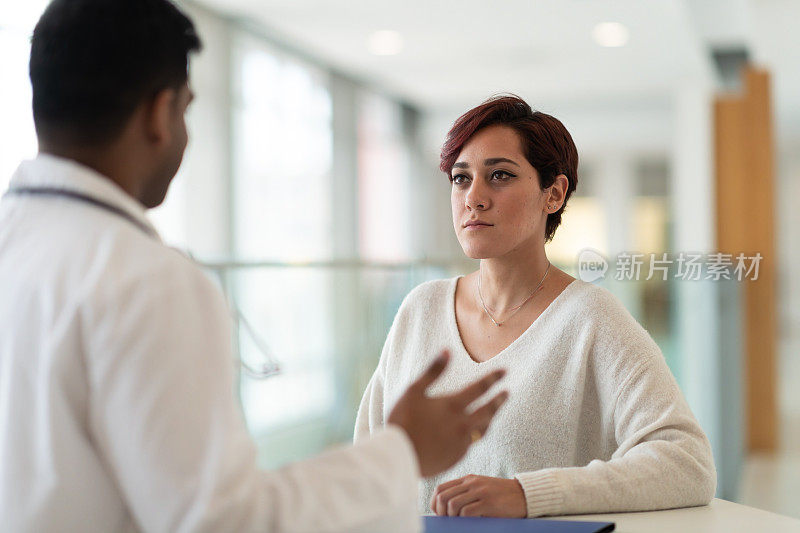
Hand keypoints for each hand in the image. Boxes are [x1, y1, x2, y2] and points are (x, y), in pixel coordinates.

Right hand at [387, 350, 507, 477]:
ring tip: (493, 414)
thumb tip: (447, 351)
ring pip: (483, 429)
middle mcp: (462, 424)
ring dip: (490, 419)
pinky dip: (474, 435)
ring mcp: (461, 443)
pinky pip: (471, 444)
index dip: (493, 378)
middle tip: (507, 394)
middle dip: (499, 400)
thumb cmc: (402, 421)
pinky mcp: (456, 457)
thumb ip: (432, 371)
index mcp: (452, 405)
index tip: (504, 372)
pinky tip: (472, 434)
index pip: (480, 388)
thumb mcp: (413, 391)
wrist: (397, 457)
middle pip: (488, 410)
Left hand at [430, 475, 526, 517]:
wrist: (524, 495)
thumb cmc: (501, 496)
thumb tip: (445, 510)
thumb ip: (465, 493)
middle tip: (447, 521)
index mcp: (468, 479)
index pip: (441, 488)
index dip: (435, 503)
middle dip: (441, 512)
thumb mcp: (481, 489)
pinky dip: (464, 520)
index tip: (438, 514)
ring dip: (452, 518)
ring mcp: (480, 491)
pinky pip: (467, 512)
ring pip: (453, 505)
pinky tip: (470, 522)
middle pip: (443, 496)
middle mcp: (472, 483)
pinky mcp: (489, 502)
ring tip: (459, 522)